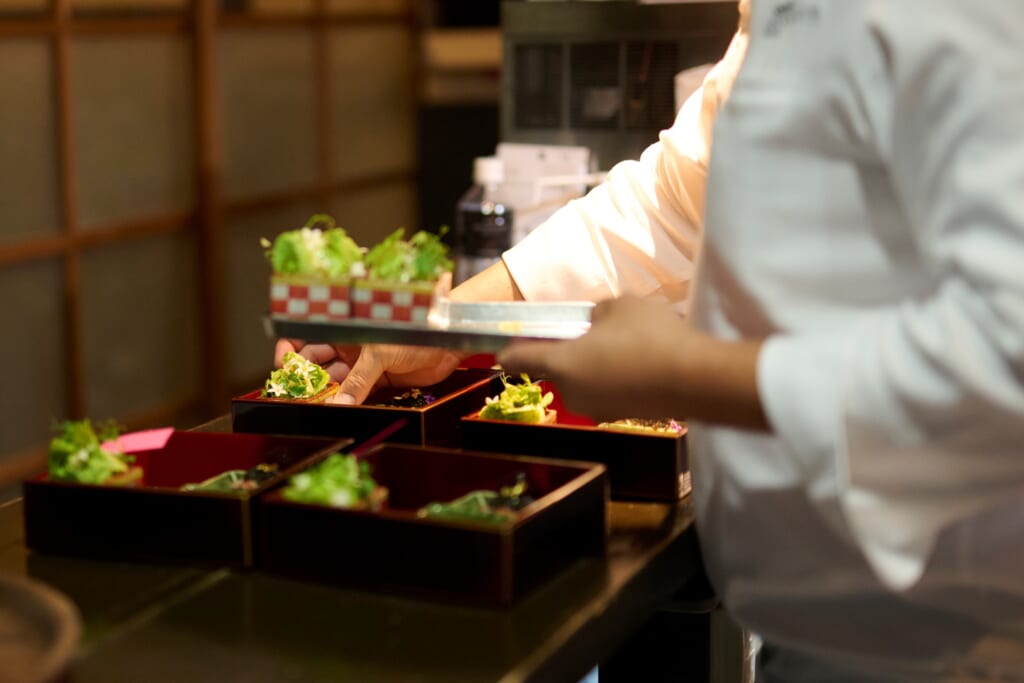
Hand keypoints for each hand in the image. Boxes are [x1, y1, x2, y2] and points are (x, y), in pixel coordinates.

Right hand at [274, 338, 465, 404]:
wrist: (448, 341)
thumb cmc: (415, 331)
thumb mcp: (380, 353)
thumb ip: (358, 381)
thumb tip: (339, 404)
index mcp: (345, 329)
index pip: (309, 337)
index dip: (292, 350)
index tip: (284, 366)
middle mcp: (350, 347)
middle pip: (317, 364)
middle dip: (305, 379)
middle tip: (297, 396)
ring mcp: (364, 365)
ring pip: (336, 382)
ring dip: (325, 394)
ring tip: (315, 406)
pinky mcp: (379, 381)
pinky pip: (357, 394)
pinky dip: (348, 403)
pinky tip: (339, 410)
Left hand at [497, 296, 767, 428]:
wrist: (697, 379)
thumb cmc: (650, 336)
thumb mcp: (619, 305)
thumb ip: (595, 313)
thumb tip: (595, 324)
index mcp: (562, 364)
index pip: (519, 359)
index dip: (509, 350)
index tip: (504, 346)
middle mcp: (572, 392)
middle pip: (556, 369)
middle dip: (568, 352)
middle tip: (592, 331)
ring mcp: (597, 409)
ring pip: (583, 381)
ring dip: (593, 365)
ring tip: (625, 344)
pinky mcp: (620, 415)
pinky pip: (606, 390)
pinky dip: (614, 378)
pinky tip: (640, 362)